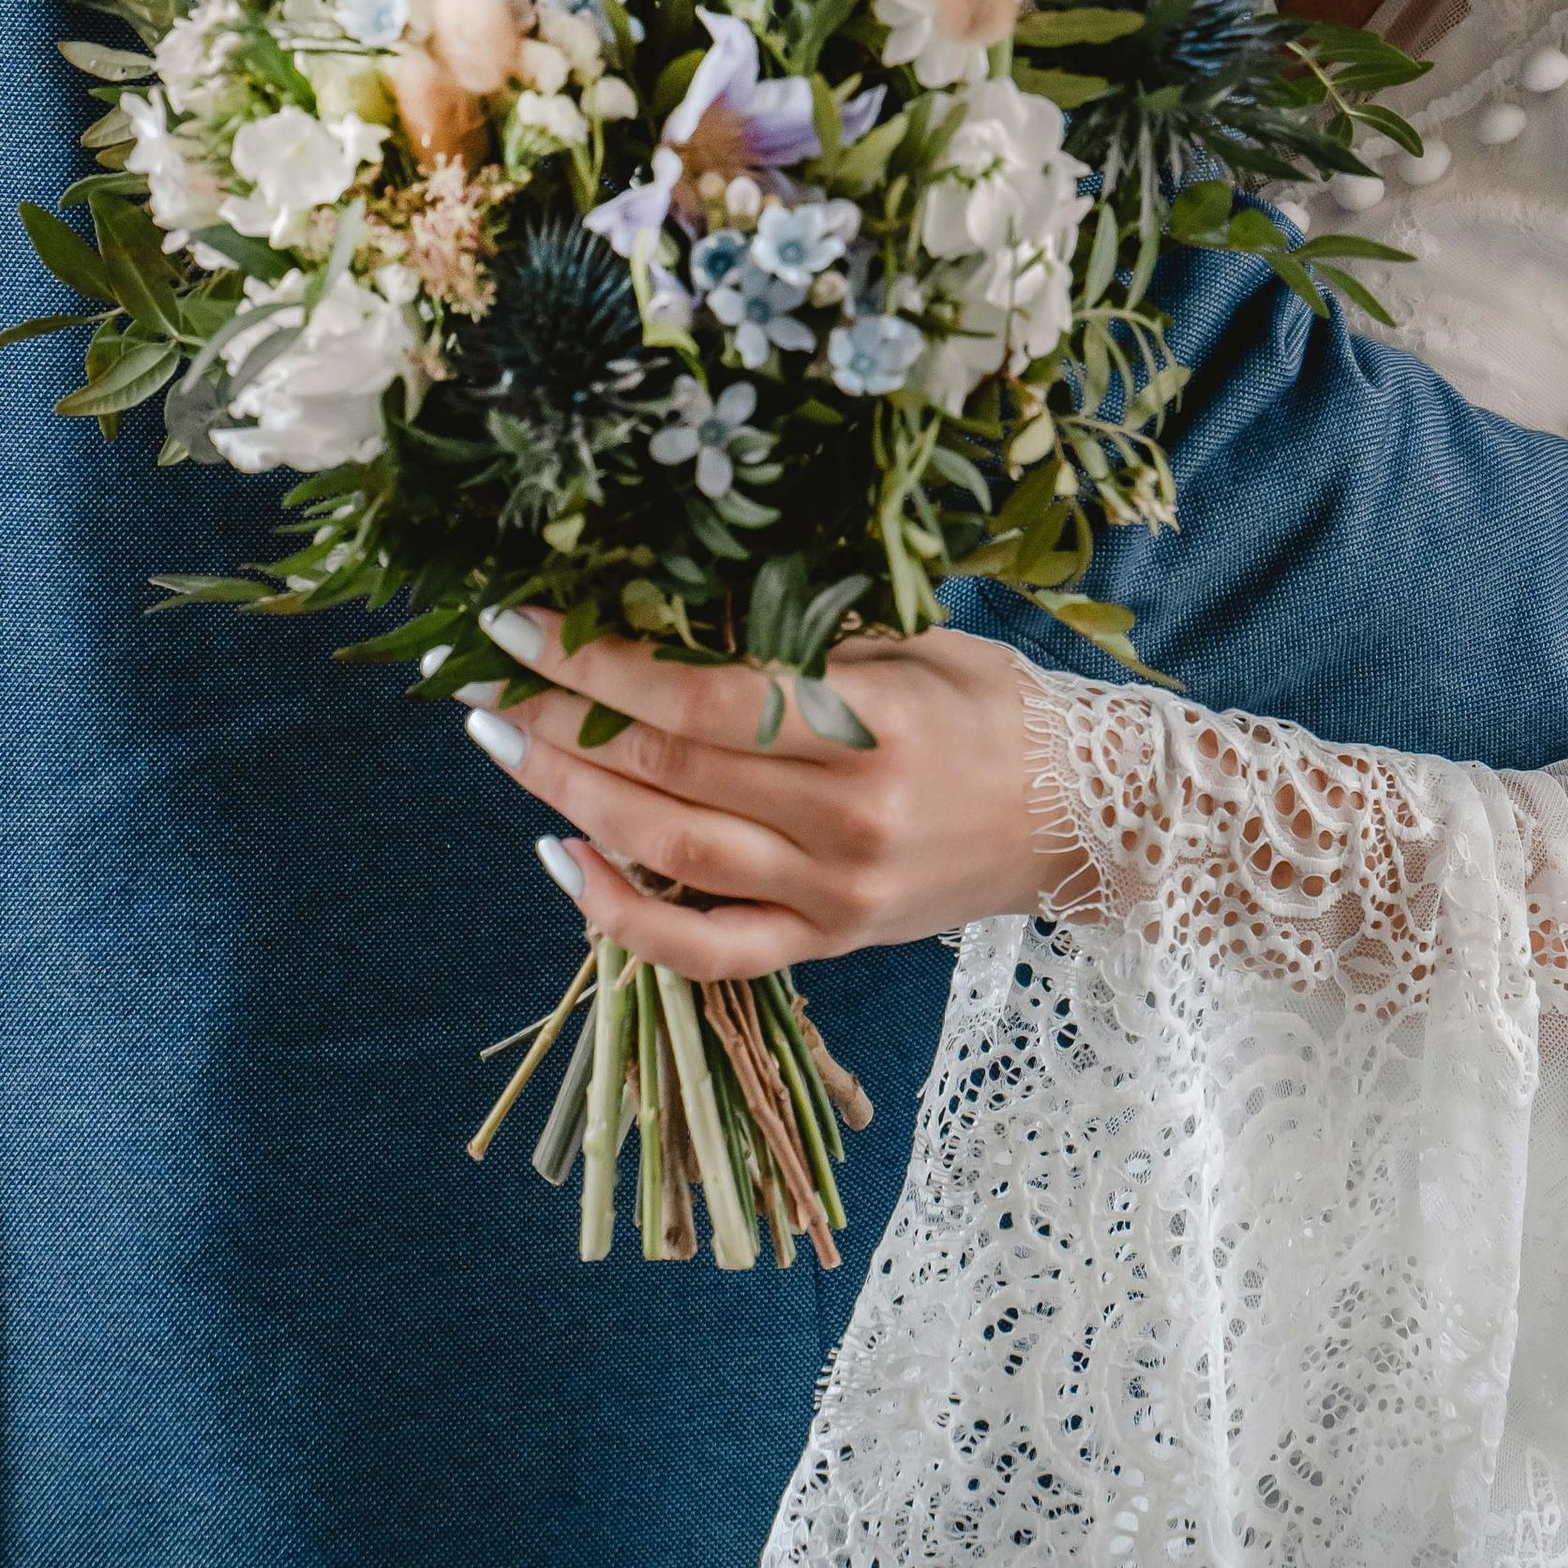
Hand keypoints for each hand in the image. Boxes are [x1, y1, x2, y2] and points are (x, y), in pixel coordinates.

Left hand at [455, 612, 1083, 979]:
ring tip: (500, 745)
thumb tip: (668, 618)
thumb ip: (807, 641)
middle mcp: (847, 818)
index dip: (602, 662)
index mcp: (874, 726)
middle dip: (559, 720)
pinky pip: (705, 949)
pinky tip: (561, 864)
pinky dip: (621, 916)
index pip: (705, 695)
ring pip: (669, 851)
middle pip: (669, 769)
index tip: (526, 623)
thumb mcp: (915, 644)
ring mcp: (832, 894)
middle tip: (482, 680)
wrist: (1085, 819)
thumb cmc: (998, 709)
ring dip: (568, 797)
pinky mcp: (827, 947)